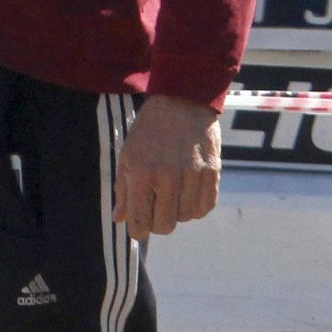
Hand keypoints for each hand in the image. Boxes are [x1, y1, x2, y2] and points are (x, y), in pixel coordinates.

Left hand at [114, 95, 221, 239]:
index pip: (140, 223)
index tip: (139, 225)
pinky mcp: (213, 172)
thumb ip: (124, 190)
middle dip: (157, 223)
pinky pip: (206, 207)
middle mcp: (168, 178)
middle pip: (165, 226)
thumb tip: (119, 219)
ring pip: (186, 218)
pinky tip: (188, 194)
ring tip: (172, 193)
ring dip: (178, 212)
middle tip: (155, 207)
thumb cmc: (149, 130)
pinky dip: (196, 206)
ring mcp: (193, 176)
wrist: (182, 101)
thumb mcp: (128, 156)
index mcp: (142, 175)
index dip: (138, 230)